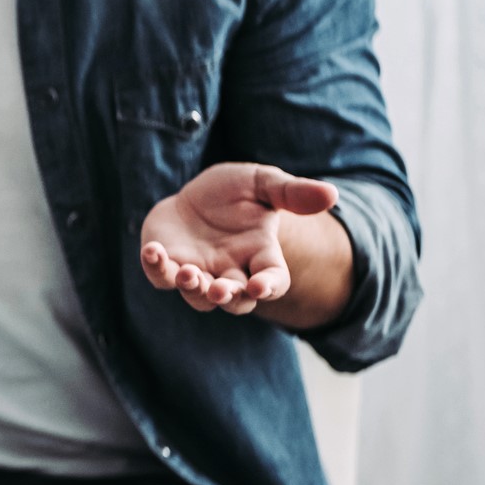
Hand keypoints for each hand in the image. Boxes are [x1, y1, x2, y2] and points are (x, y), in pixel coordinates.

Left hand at [139, 162, 338, 314]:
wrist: (197, 194)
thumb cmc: (236, 192)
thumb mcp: (263, 183)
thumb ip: (292, 192)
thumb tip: (331, 193)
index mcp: (261, 255)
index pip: (273, 281)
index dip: (269, 287)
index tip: (259, 285)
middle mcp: (232, 271)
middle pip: (236, 301)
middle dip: (228, 297)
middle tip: (219, 289)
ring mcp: (199, 271)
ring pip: (198, 298)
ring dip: (193, 289)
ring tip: (187, 274)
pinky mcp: (169, 265)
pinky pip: (161, 277)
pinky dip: (156, 268)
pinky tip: (153, 250)